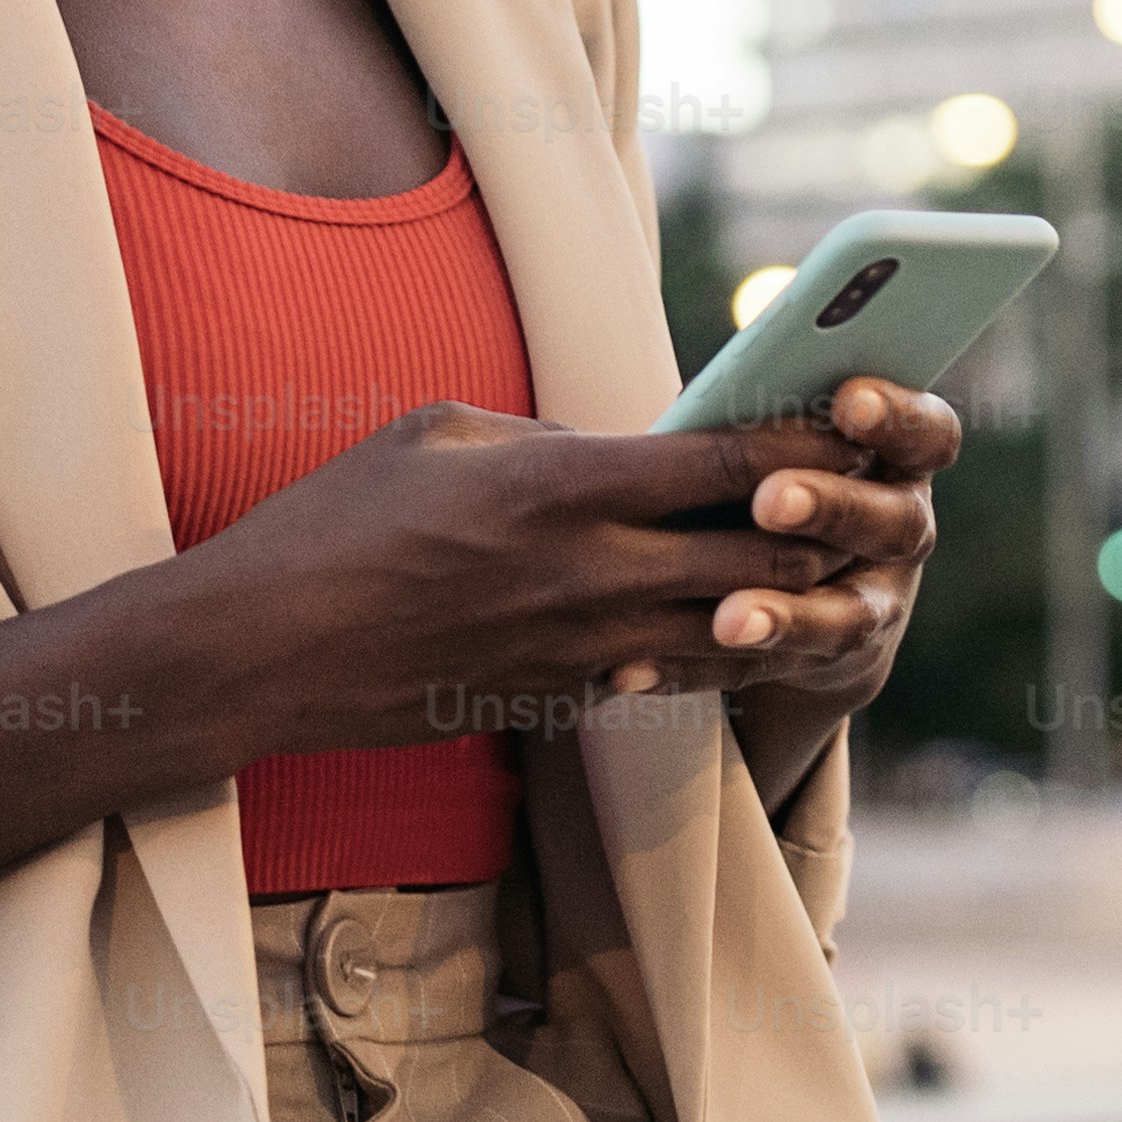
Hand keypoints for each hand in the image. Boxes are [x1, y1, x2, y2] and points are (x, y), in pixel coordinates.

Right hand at [169, 404, 845, 756]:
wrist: (262, 653)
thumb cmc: (334, 524)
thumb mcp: (437, 434)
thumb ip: (543, 433)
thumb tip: (613, 444)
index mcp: (563, 485)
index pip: (729, 466)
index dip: (807, 444)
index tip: (852, 421)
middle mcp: (588, 573)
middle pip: (761, 561)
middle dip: (823, 532)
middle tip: (859, 503)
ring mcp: (578, 649)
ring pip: (731, 635)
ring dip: (781, 604)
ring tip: (816, 573)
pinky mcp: (556, 700)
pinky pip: (666, 679)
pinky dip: (708, 653)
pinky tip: (723, 628)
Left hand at [697, 377, 958, 715]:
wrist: (800, 583)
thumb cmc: (775, 474)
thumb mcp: (780, 440)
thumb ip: (755, 422)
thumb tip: (693, 406)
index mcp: (899, 459)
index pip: (927, 433)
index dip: (897, 417)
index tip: (848, 400)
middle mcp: (903, 530)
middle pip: (892, 522)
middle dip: (832, 508)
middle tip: (770, 501)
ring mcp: (876, 605)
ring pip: (845, 616)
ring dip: (784, 616)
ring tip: (728, 618)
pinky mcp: (821, 665)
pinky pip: (764, 670)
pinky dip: (698, 668)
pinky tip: (640, 666)